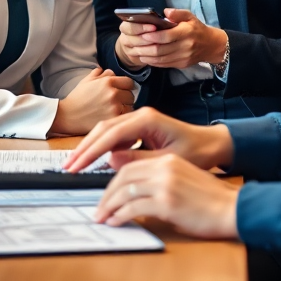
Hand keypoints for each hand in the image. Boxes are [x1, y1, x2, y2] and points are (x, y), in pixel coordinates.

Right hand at [49, 68, 134, 136]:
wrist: (68, 115)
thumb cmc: (78, 97)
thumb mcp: (87, 80)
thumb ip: (101, 73)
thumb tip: (112, 72)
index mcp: (108, 81)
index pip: (129, 83)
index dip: (126, 87)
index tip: (122, 92)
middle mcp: (113, 93)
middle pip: (131, 95)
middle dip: (125, 98)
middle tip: (117, 102)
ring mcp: (114, 107)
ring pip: (130, 106)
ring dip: (125, 108)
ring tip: (115, 110)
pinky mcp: (113, 119)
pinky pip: (126, 117)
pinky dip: (122, 117)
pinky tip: (114, 117)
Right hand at [63, 106, 232, 172]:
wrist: (211, 144)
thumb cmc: (195, 152)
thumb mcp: (167, 160)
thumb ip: (138, 159)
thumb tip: (110, 159)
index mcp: (146, 119)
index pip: (110, 134)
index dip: (91, 151)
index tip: (76, 166)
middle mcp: (140, 114)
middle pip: (103, 128)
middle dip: (84, 147)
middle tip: (68, 166)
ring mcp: (139, 119)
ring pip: (106, 130)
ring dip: (91, 146)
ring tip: (76, 164)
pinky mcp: (140, 127)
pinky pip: (115, 135)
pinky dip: (103, 146)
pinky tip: (96, 161)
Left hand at [94, 153, 239, 238]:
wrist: (231, 208)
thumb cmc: (209, 200)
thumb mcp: (182, 181)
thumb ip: (159, 181)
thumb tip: (133, 194)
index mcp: (167, 160)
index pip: (131, 166)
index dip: (114, 182)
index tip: (106, 196)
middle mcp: (164, 167)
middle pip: (124, 176)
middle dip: (107, 194)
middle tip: (99, 209)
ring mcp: (165, 184)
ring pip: (126, 191)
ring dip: (110, 206)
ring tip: (103, 218)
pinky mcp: (167, 202)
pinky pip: (134, 207)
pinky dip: (121, 215)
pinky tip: (116, 222)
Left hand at [118, 9, 226, 69]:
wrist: (211, 45)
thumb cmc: (197, 28)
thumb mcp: (190, 16)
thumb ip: (177, 13)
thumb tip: (165, 12)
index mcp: (186, 33)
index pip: (166, 36)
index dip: (152, 36)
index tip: (142, 34)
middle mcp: (185, 47)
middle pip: (161, 50)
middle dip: (145, 48)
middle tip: (134, 45)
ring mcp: (183, 57)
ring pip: (161, 59)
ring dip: (147, 56)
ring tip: (137, 51)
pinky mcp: (182, 64)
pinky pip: (165, 65)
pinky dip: (153, 62)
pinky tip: (146, 57)